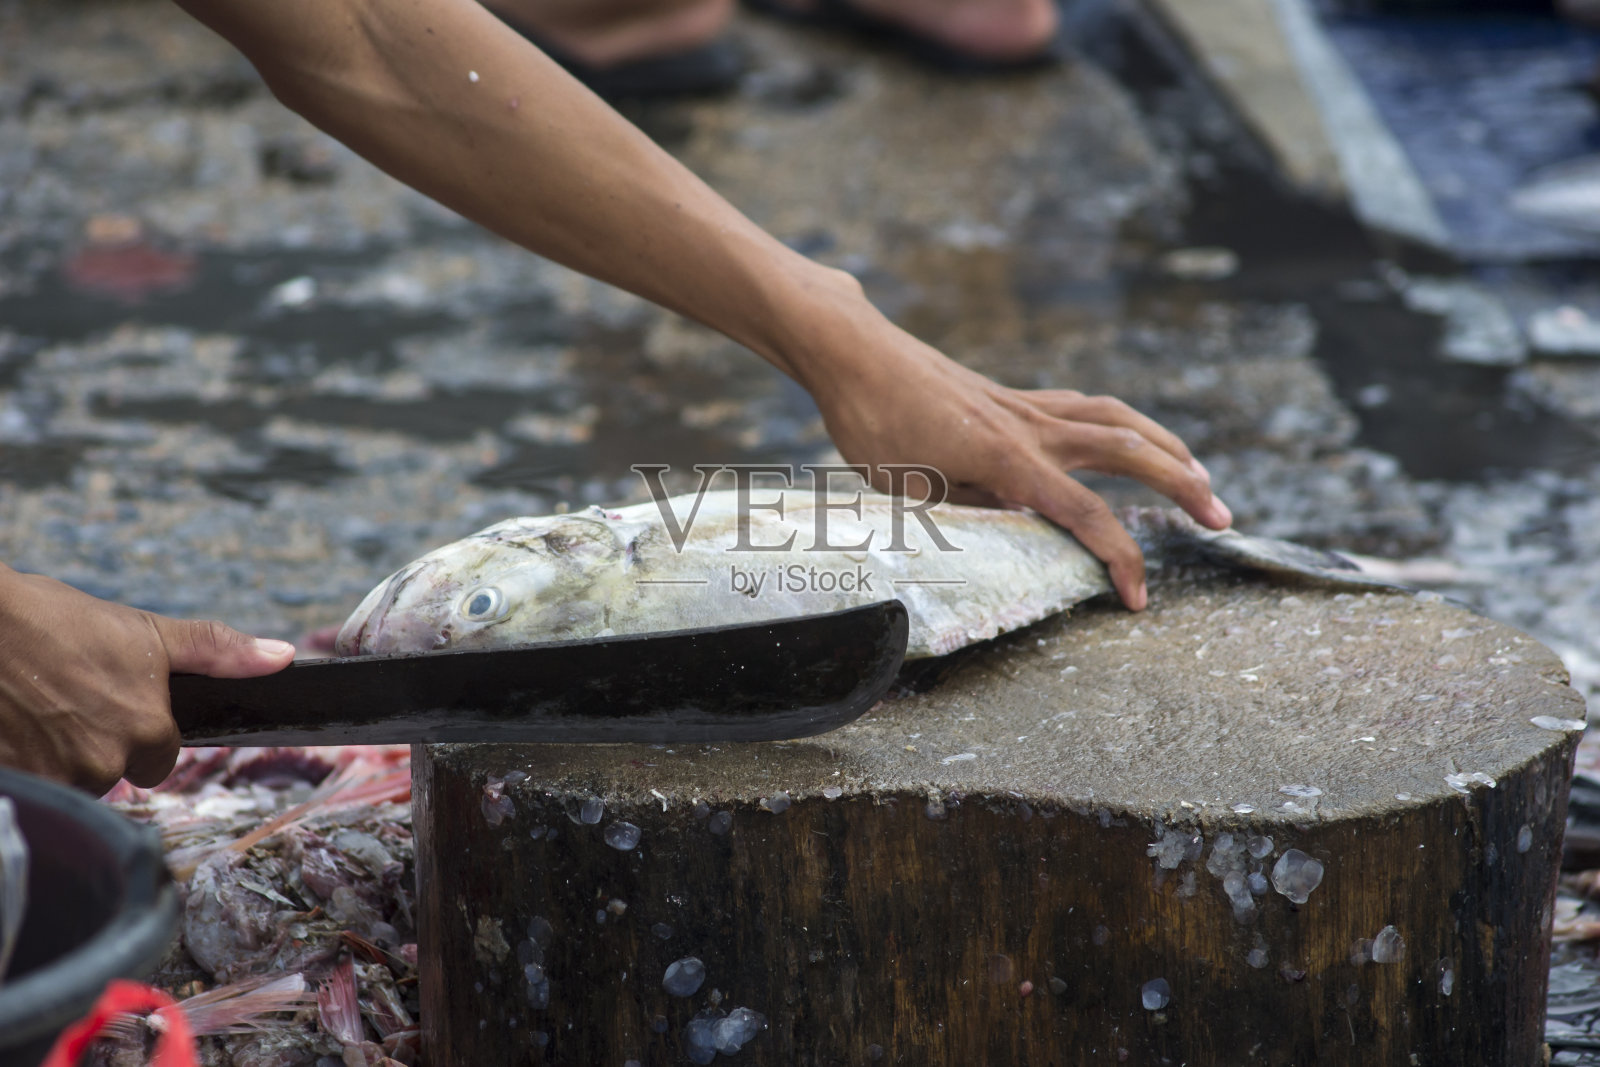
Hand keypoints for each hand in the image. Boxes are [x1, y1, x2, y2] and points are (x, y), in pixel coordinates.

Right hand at [0, 564, 294, 793]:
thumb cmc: (56, 621)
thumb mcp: (147, 631)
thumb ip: (218, 651)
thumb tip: (282, 657)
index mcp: (149, 732)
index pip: (159, 759)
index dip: (135, 729)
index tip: (109, 701)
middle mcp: (106, 765)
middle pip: (113, 772)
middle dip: (94, 742)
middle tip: (66, 698)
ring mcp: (57, 778)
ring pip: (73, 780)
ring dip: (57, 754)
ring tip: (37, 707)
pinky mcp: (18, 781)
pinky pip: (35, 784)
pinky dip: (25, 760)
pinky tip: (15, 725)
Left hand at [790, 272, 1232, 609]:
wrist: (854, 353)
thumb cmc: (873, 424)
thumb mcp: (913, 489)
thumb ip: (974, 510)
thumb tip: (1024, 527)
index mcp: (1007, 458)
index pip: (1085, 514)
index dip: (1119, 559)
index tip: (1137, 598)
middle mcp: (1029, 427)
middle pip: (1130, 451)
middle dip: (1183, 486)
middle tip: (1223, 519)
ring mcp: (1024, 405)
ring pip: (1116, 419)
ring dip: (1166, 446)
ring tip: (1198, 474)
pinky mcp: (1012, 396)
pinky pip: (1085, 407)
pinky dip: (1121, 425)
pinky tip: (1128, 440)